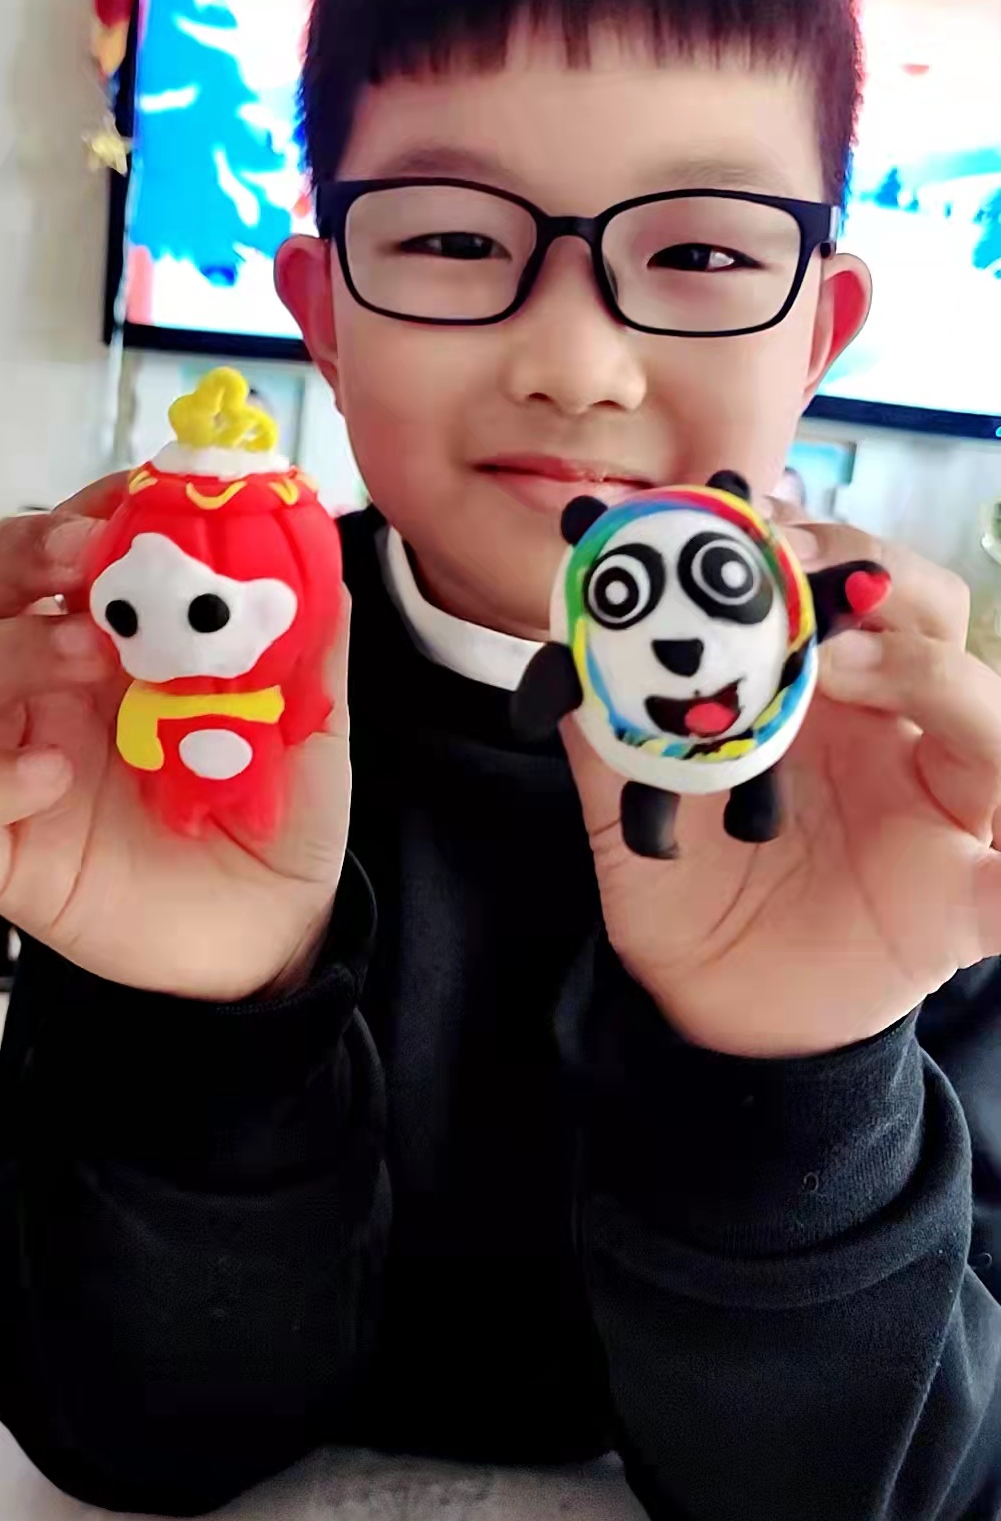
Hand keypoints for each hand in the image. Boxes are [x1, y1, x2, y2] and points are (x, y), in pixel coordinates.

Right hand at [0, 483, 350, 1000]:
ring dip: (2, 652)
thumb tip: (322, 556)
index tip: (133, 495)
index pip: (53, 552)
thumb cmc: (273, 808)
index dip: (78, 512)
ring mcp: (13, 771)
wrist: (278, 927)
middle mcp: (43, 695)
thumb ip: (308, 640)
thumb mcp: (309, 718)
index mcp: (104, 642)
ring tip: (87, 653)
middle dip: (12, 555)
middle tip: (85, 556)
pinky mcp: (4, 861)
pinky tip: (48, 779)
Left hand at [563, 518, 1000, 1057]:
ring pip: (989, 719)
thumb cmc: (687, 888)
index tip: (749, 514)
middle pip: (933, 617)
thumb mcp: (626, 799)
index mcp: (829, 694)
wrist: (712, 1006)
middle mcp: (897, 734)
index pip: (854, 583)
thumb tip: (561, 647)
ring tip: (839, 665)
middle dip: (872, 570)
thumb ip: (607, 726)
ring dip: (927, 673)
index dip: (816, 540)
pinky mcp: (960, 905)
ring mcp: (942, 812)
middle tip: (794, 566)